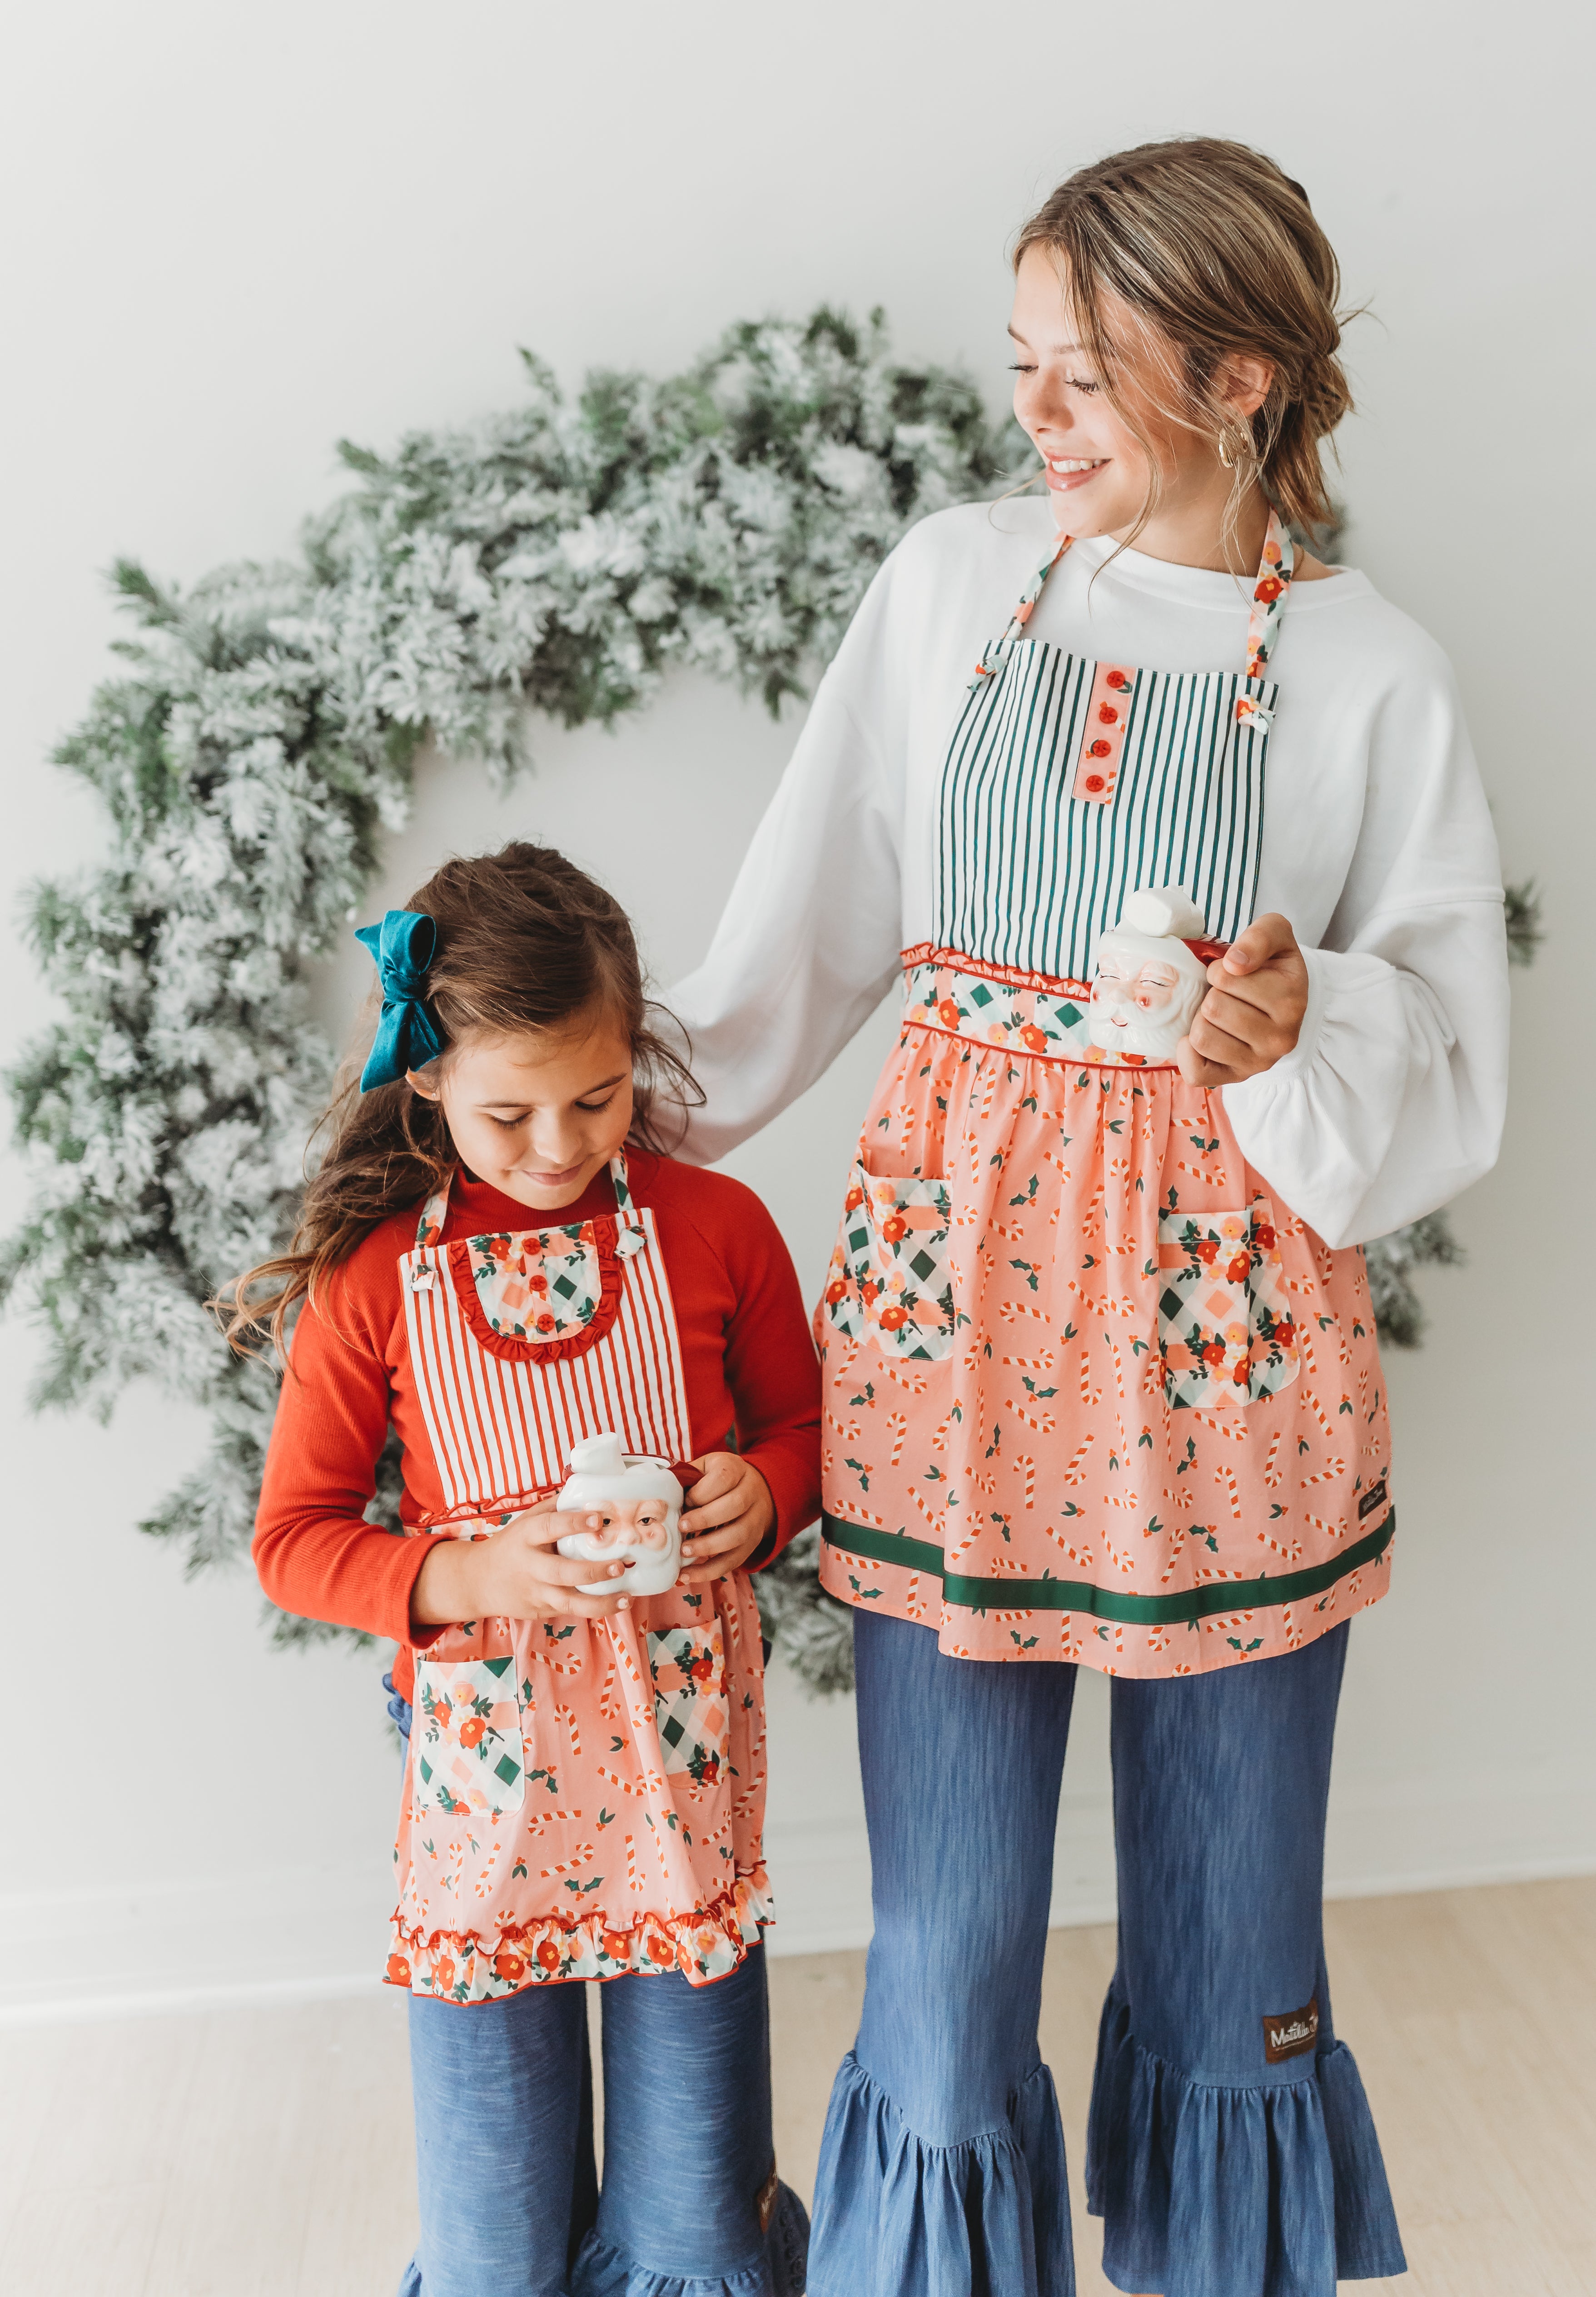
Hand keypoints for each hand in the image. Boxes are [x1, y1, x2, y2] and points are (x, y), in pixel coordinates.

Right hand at [410, 1498, 634, 1629]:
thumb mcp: (526, 1520)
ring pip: (569, 1602)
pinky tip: (614, 1605)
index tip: (598, 1518)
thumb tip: (589, 1489)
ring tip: (625, 1598)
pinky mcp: (540, 1611)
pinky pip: (569, 1611)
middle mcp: (530, 1566)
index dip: (574, 1523)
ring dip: (600, 1603)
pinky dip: (592, 1609)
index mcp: (526, 1536)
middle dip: (593, 1571)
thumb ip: (555, 1507)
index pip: (550, 1527)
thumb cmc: (510, 1545)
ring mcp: (535, 1592)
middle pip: (563, 1572)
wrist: (477, 1581)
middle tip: (619, 1565)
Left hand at [678, 1452, 773, 1585]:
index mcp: (736, 1470)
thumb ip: (686, 1478)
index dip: (702, 1492)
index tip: (685, 1500)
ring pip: (738, 1535)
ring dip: (708, 1546)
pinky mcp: (751, 1544)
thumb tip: (657, 1494)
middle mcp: (751, 1493)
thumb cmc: (719, 1479)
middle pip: (735, 1505)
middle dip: (705, 1518)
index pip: (723, 1478)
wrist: (756, 1490)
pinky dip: (709, 1571)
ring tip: (684, 1552)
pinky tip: (688, 1575)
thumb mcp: (704, 1468)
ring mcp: (754, 1520)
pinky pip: (733, 1561)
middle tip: (682, 1527)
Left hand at [1177, 913, 1307, 1088]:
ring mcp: (1259, 1063)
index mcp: (1292, 1000)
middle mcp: (1281, 1038)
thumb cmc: (1272, 966)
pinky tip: (1202, 1038)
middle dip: (1211, 995)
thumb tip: (1234, 964)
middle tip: (1228, 996)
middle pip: (1212, 1009)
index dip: (1220, 971)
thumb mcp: (1275, 934)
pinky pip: (1196, 1072)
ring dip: (1201, 1021)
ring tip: (1219, 1016)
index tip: (1235, 974)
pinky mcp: (1236, 1079)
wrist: (1283, 1001)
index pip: (1225, 978)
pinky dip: (1189, 1053)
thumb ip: (1260, 936)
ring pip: (1201, 1037)